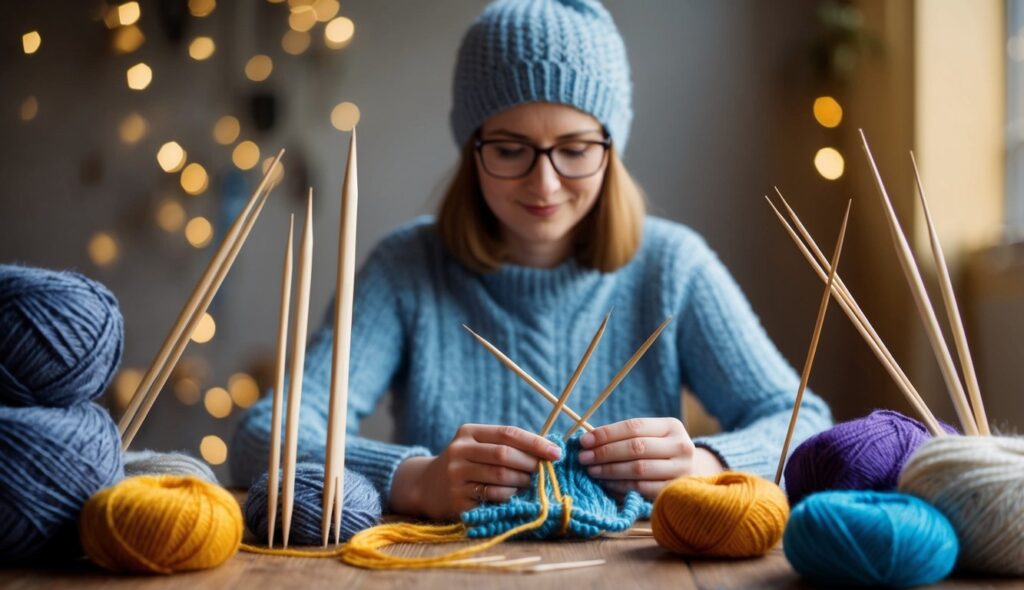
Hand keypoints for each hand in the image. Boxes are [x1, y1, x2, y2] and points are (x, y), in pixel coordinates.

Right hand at [390, 424, 561, 519]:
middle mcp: (459, 451)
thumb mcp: (478, 446)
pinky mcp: (457, 498)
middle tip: (545, 472)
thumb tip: (548, 450)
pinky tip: (514, 495)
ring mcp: (456, 475)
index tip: (556, 453)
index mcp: (468, 432)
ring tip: (531, 484)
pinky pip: (492, 497)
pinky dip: (509, 496)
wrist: (426, 486)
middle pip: (504, 455)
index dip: (535, 443)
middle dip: (530, 464)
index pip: (508, 433)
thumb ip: (507, 445)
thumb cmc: (465, 464)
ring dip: (522, 481)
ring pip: (500, 477)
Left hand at [578, 417, 723, 499]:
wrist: (693, 472)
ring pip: (638, 468)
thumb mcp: (651, 437)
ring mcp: (681, 469)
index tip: (584, 441)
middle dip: (605, 452)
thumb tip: (587, 440)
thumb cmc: (661, 451)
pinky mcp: (675, 489)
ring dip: (610, 470)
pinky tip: (606, 483)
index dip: (606, 433)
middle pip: (635, 447)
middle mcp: (681, 445)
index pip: (634, 427)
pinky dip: (620, 486)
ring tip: (591, 470)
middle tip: (583, 457)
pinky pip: (642, 487)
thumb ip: (625, 436)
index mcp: (672, 426)